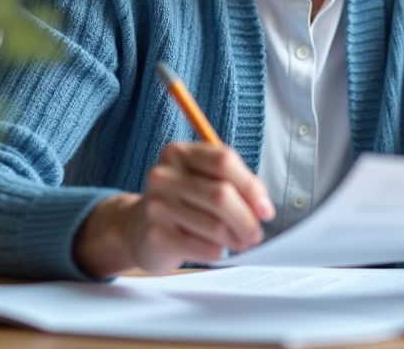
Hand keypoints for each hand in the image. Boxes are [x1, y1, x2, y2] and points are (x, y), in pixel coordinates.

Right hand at [74, 142, 274, 276]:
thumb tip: (262, 208)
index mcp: (179, 152)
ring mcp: (156, 205)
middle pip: (221, 195)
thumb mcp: (205, 181)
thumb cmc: (183, 202)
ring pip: (215, 225)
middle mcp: (163, 175)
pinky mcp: (156, 235)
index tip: (265, 210)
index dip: (251, 186)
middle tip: (257, 234)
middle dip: (247, 219)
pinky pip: (203, 246)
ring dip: (236, 238)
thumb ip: (235, 185)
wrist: (138, 229)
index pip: (223, 161)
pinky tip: (217, 249)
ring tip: (240, 242)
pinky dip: (218, 251)